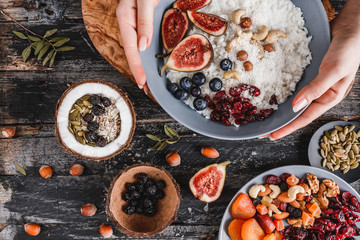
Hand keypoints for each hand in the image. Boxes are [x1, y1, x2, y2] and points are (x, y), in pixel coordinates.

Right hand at [116, 0, 158, 91]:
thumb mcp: (145, 0)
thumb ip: (143, 21)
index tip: (142, 82)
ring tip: (147, 79)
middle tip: (146, 87)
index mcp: (125, 17)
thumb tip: (142, 47)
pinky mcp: (141, 20)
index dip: (136, 66)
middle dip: (138, 69)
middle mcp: (128, 22)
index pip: (130, 48)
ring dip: (142, 63)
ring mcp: (134, 22)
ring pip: (136, 47)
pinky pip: (142, 39)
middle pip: (132, 51)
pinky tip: (150, 60)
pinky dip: (146, 52)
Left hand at [270, 0, 359, 139]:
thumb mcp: (333, 71)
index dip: (288, 127)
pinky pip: (296, 87)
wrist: (350, 28)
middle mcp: (322, 94)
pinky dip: (286, 93)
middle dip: (282, 122)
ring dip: (283, 109)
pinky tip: (276, 96)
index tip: (272, 135)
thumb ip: (316, 89)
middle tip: (264, 130)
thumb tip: (296, 106)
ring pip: (297, 101)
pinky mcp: (311, 75)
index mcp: (329, 98)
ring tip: (267, 116)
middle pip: (299, 112)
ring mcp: (316, 84)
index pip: (305, 118)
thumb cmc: (348, 50)